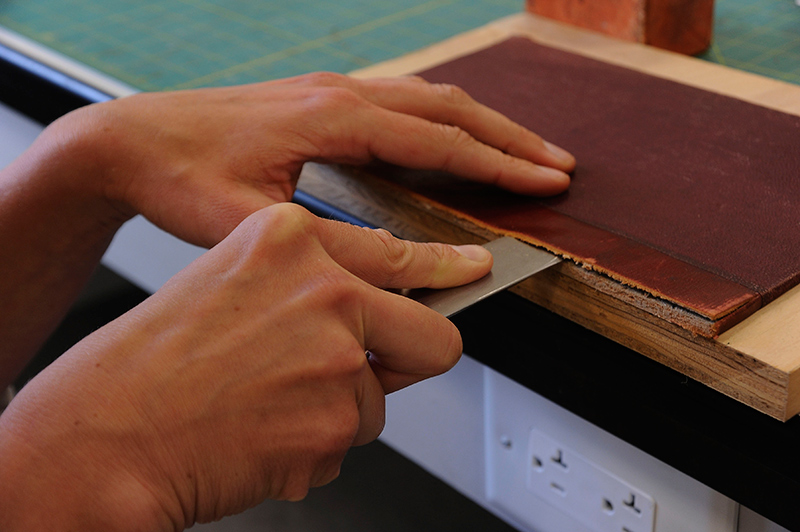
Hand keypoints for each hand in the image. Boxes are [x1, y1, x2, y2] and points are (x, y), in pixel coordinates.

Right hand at [0, 203, 492, 530]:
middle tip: (368, 373)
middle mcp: (322, 286)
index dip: (443, 275)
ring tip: (269, 406)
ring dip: (337, 411)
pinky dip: (314, 446)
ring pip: (379, 399)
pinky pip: (349, 440)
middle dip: (412, 362)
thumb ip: (308, 285)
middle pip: (434, 335)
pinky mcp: (335, 421)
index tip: (472, 272)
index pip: (398, 256)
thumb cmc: (157, 362)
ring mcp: (335, 355)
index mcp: (288, 238)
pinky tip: (262, 433)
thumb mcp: (231, 283)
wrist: (106, 433)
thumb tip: (375, 306)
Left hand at [48, 73, 573, 247]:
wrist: (131, 140)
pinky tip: (455, 139)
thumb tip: (411, 268)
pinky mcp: (322, 101)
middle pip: (450, 108)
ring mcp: (332, 92)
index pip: (439, 139)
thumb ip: (337, 246)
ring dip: (483, 125)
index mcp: (333, 119)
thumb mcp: (255, 224)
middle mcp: (341, 95)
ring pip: (430, 99)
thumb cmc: (181, 176)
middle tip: (558, 165)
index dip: (499, 163)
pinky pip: (402, 102)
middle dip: (510, 139)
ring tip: (523, 152)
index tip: (545, 181)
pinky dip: (445, 121)